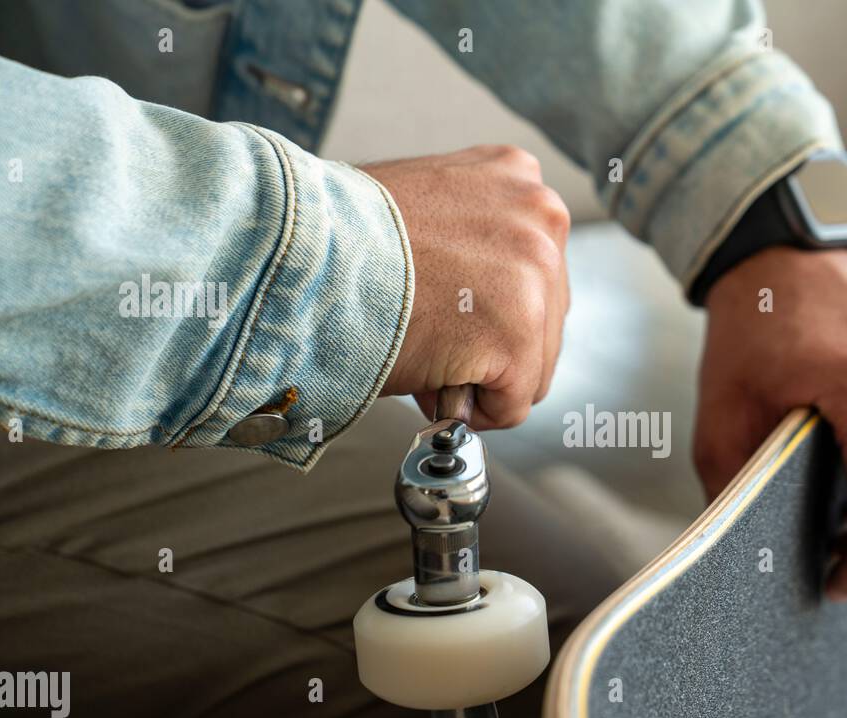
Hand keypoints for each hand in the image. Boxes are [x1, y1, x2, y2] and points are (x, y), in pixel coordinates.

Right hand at [362, 145, 570, 428]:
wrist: (303, 254)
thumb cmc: (341, 237)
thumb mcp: (426, 206)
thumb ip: (472, 241)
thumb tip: (482, 302)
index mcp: (518, 178)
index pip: (533, 272)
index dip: (485, 309)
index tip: (444, 312)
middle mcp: (542, 217)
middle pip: (543, 321)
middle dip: (488, 346)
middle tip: (427, 336)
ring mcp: (538, 274)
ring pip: (532, 368)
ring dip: (478, 376)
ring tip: (423, 347)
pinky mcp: (521, 333)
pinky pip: (510, 405)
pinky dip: (467, 410)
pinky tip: (428, 374)